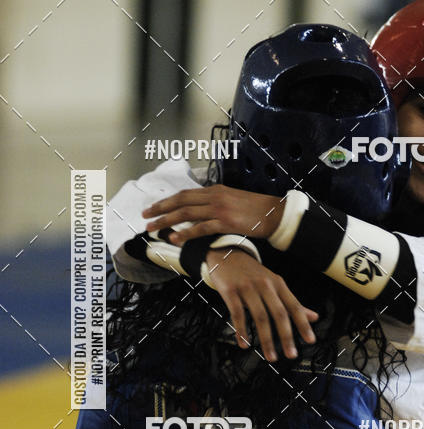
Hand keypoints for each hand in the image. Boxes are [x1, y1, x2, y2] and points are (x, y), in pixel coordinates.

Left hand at [143, 185, 283, 244]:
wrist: (274, 214)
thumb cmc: (255, 211)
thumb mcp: (232, 201)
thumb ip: (215, 204)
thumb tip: (199, 214)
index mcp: (215, 190)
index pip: (184, 194)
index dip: (166, 201)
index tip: (152, 207)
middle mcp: (214, 196)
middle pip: (180, 201)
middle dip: (160, 209)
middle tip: (144, 217)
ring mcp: (219, 208)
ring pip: (186, 213)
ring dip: (167, 220)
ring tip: (153, 228)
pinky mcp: (226, 221)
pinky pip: (201, 228)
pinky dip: (186, 233)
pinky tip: (175, 238)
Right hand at [205, 248, 317, 361]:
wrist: (226, 254)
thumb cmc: (252, 273)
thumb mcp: (274, 283)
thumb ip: (292, 302)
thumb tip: (314, 317)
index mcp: (278, 284)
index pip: (294, 306)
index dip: (303, 324)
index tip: (310, 340)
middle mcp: (265, 285)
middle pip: (279, 313)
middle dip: (286, 336)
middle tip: (291, 354)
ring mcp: (247, 287)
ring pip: (260, 317)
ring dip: (266, 339)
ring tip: (270, 356)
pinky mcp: (230, 291)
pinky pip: (237, 314)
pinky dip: (241, 331)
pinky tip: (244, 344)